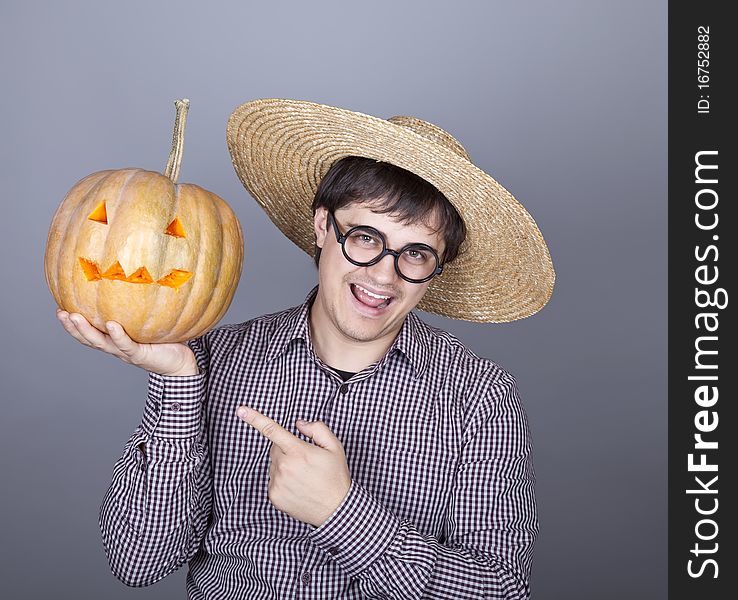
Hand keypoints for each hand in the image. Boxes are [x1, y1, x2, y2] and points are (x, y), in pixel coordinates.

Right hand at [56, 308, 198, 375]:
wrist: (181, 363)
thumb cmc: (165, 340)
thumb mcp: (148, 322)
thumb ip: (140, 307)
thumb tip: (137, 277)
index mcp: (114, 339)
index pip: (89, 331)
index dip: (73, 323)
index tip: (59, 308)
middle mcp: (116, 346)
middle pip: (88, 338)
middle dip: (72, 326)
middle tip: (61, 313)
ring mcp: (126, 352)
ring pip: (101, 343)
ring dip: (86, 330)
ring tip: (75, 317)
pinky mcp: (139, 355)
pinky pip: (125, 345)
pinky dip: (117, 335)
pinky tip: (110, 325)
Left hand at [237, 406, 351, 526]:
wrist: (335, 509)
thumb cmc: (335, 477)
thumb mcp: (335, 447)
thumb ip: (317, 429)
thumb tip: (300, 424)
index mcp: (298, 452)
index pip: (273, 430)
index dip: (255, 418)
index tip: (241, 410)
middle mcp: (284, 467)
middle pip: (275, 448)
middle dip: (286, 449)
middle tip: (305, 460)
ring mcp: (277, 483)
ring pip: (273, 464)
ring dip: (284, 465)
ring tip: (303, 476)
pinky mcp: (274, 496)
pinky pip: (272, 480)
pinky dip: (282, 480)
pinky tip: (297, 486)